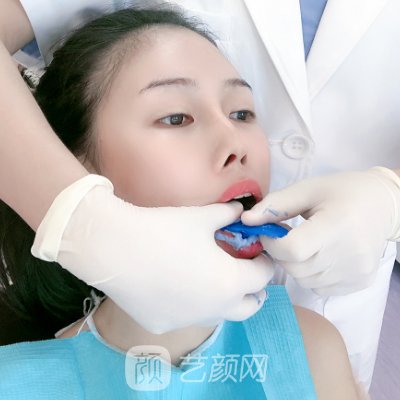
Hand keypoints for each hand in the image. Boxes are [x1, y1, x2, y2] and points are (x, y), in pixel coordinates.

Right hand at [32, 175, 273, 332]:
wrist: (117, 248)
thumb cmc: (165, 229)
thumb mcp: (203, 217)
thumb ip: (228, 215)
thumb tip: (240, 211)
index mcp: (231, 283)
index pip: (263, 277)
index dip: (264, 262)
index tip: (257, 253)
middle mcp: (215, 310)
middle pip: (249, 306)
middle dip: (251, 289)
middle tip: (241, 270)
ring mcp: (189, 322)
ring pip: (218, 314)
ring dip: (222, 298)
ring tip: (206, 276)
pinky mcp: (164, 326)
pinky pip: (186, 317)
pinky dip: (189, 304)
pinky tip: (171, 285)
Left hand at [241, 167, 399, 295]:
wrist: (383, 205)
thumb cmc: (341, 192)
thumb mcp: (307, 190)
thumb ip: (275, 205)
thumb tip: (245, 221)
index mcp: (336, 226)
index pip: (292, 249)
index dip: (272, 244)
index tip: (269, 233)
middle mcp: (349, 254)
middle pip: (296, 268)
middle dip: (281, 254)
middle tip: (285, 237)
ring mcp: (356, 273)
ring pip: (305, 280)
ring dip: (295, 265)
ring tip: (305, 245)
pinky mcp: (360, 283)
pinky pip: (321, 288)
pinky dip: (312, 275)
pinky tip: (320, 256)